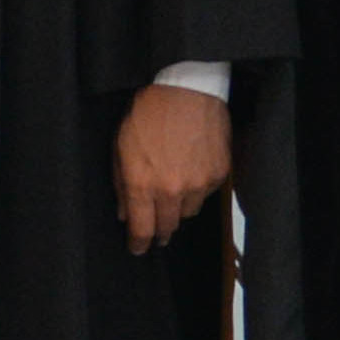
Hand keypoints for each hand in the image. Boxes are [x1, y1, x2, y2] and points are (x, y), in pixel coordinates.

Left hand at [116, 82, 232, 252]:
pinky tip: (189, 177)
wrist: (185, 91)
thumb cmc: (147, 114)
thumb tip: (124, 212)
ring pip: (188, 213)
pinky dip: (195, 192)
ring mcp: (198, 184)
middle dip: (159, 231)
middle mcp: (172, 190)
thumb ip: (120, 183)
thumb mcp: (120, 147)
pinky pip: (205, 195)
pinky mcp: (218, 175)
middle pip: (167, 226)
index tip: (136, 248)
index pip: (142, 228)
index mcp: (142, 183)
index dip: (138, 243)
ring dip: (177, 210)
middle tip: (155, 232)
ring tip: (171, 199)